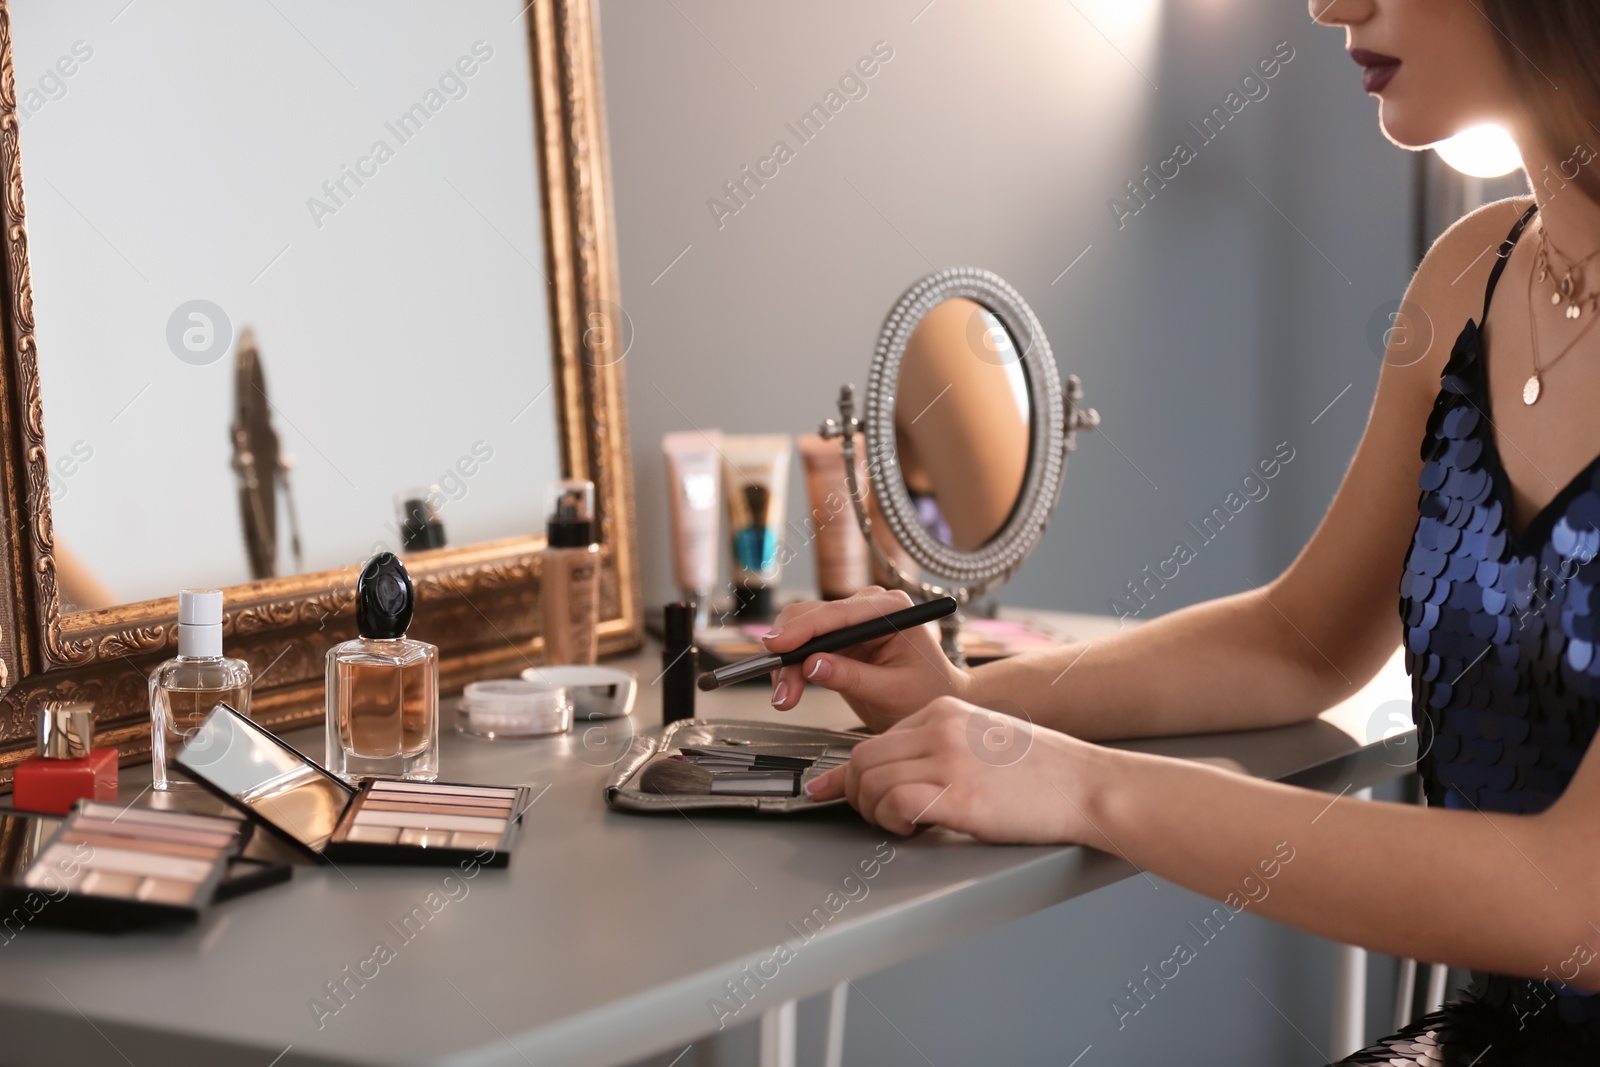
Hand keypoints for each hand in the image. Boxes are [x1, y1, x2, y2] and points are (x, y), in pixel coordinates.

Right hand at [763, 588, 969, 731]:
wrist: (934, 701)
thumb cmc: (927, 693)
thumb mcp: (893, 691)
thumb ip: (853, 678)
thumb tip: (812, 666)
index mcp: (891, 610)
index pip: (838, 614)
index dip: (803, 629)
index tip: (777, 645)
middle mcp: (869, 607)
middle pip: (813, 617)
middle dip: (790, 652)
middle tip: (782, 690)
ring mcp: (852, 621)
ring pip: (801, 631)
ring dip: (786, 663)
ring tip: (785, 697)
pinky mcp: (839, 639)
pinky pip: (804, 645)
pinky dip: (791, 667)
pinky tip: (789, 688)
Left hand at [804, 696, 1110, 843]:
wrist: (1088, 786)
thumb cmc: (1044, 773)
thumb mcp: (982, 745)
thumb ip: (935, 751)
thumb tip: (892, 774)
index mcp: (944, 711)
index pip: (875, 738)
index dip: (854, 772)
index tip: (837, 788)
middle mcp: (940, 728)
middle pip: (862, 758)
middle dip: (856, 793)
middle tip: (875, 815)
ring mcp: (948, 759)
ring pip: (871, 780)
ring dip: (874, 811)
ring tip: (900, 824)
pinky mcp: (958, 794)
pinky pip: (895, 803)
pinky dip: (892, 821)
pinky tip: (913, 828)